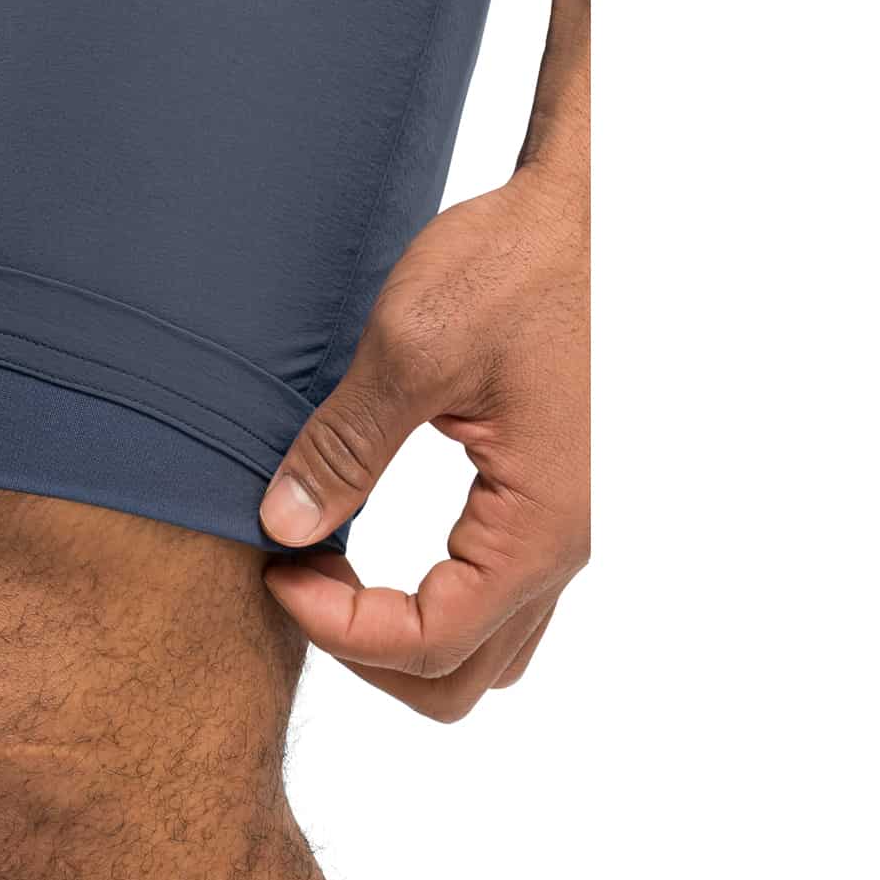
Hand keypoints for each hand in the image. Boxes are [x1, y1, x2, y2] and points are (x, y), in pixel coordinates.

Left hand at [258, 166, 588, 720]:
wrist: (603, 201)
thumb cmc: (525, 257)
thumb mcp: (415, 346)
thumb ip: (345, 448)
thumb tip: (283, 526)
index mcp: (541, 525)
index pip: (427, 643)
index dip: (334, 629)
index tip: (275, 572)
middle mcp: (569, 547)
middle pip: (459, 678)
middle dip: (363, 650)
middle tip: (297, 577)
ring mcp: (572, 531)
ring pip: (483, 648)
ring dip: (396, 631)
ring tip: (327, 562)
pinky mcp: (558, 503)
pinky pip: (497, 597)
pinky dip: (428, 597)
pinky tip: (370, 538)